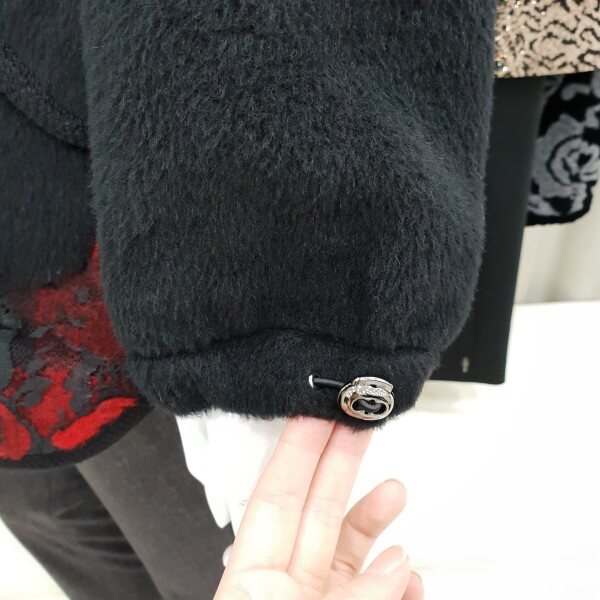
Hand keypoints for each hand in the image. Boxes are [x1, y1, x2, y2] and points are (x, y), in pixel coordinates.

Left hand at [215, 417, 422, 598]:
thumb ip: (353, 596)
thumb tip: (398, 564)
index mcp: (253, 580)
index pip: (275, 498)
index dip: (296, 450)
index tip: (315, 411)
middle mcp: (285, 585)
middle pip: (316, 508)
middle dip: (339, 460)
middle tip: (356, 420)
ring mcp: (316, 599)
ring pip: (347, 546)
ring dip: (374, 516)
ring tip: (396, 490)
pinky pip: (375, 589)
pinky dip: (397, 579)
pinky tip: (409, 578)